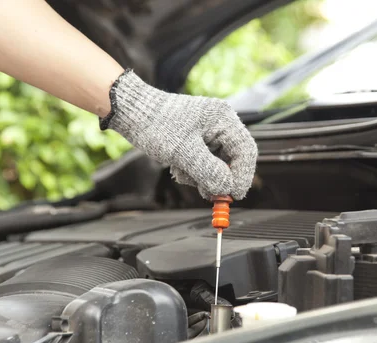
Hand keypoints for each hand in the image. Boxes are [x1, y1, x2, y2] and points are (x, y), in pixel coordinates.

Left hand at [100, 70, 257, 199]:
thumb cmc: (155, 124)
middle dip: (219, 178)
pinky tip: (176, 166)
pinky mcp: (196, 141)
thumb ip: (208, 171)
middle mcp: (220, 124)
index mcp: (223, 119)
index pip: (246, 151)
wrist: (130, 112)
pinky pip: (204, 163)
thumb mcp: (182, 152)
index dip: (243, 176)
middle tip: (207, 193)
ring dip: (201, 176)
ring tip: (181, 171)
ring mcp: (208, 133)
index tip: (234, 195)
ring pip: (217, 165)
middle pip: (233, 160)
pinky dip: (193, 171)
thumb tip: (226, 189)